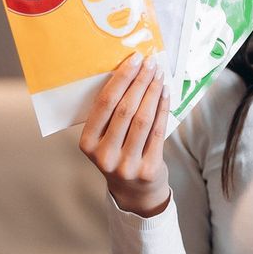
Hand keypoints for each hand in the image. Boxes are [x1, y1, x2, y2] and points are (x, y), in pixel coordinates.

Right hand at [79, 53, 171, 216]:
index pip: (104, 104)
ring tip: (159, 74)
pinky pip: (158, 132)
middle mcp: (104, 155)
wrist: (134, 193)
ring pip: (143, 119)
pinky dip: (162, 108)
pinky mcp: (148, 169)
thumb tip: (128, 71)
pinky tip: (165, 92)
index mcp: (87, 144)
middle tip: (150, 62)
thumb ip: (110, 115)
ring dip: (152, 92)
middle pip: (125, 110)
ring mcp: (127, 164)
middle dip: (139, 81)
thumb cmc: (118, 156)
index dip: (121, 79)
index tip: (133, 60)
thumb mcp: (103, 140)